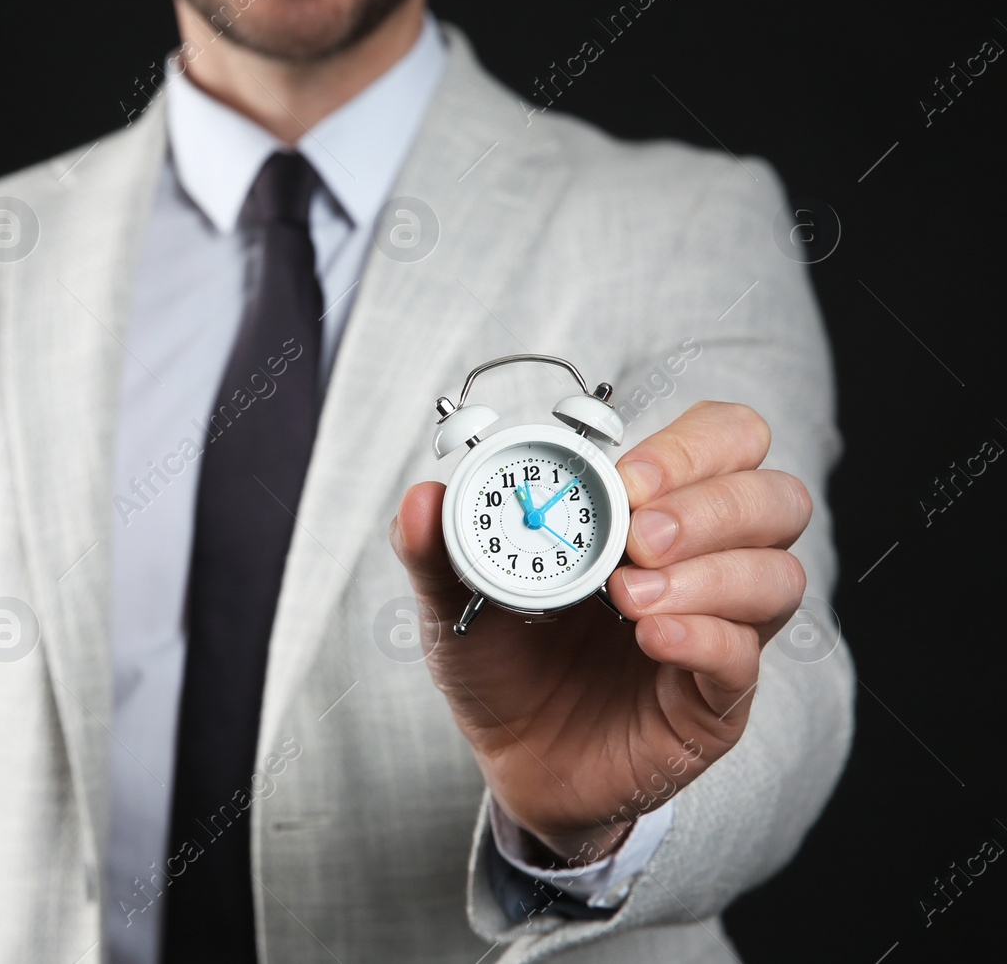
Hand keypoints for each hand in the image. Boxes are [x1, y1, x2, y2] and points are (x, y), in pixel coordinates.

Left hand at [389, 401, 810, 863]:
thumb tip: (422, 497)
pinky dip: (702, 637)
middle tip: (639, 536)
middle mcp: (703, 559)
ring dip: (711, 573)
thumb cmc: (502, 663)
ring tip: (629, 596)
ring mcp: (721, 627)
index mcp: (648, 509)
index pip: (724, 440)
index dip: (689, 448)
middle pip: (775, 497)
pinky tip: (650, 639)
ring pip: (778, 574)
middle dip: (712, 505)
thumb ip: (436, 549)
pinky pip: (744, 656)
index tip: (626, 480)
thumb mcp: (456, 600)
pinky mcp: (717, 698)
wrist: (512, 761)